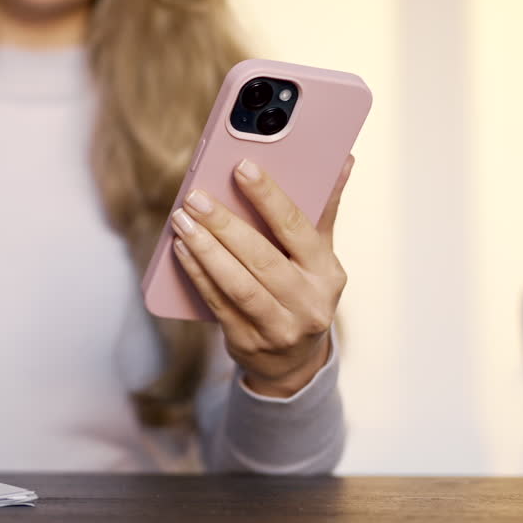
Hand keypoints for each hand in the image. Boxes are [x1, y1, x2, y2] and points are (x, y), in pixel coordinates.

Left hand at [170, 155, 353, 397]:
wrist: (295, 363)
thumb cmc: (303, 293)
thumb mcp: (320, 257)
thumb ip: (324, 210)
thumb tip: (343, 159)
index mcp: (328, 273)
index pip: (297, 228)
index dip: (269, 197)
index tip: (242, 167)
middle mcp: (308, 302)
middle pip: (262, 258)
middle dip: (225, 224)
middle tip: (196, 196)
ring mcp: (279, 327)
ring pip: (238, 284)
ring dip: (206, 250)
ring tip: (182, 220)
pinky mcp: (248, 342)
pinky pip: (218, 303)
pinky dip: (197, 274)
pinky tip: (180, 250)